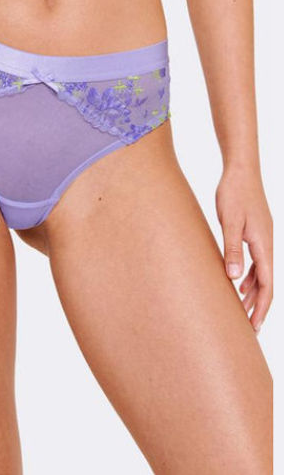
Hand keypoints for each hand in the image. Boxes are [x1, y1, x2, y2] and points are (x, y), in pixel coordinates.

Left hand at [216, 166, 272, 333]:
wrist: (241, 169)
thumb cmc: (233, 193)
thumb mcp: (229, 222)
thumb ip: (232, 249)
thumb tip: (233, 278)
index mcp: (264, 245)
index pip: (266, 285)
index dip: (260, 308)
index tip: (253, 327)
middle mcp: (267, 244)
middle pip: (266, 283)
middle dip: (257, 306)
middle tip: (247, 328)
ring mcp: (262, 237)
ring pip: (261, 272)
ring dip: (252, 292)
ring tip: (240, 310)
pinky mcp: (255, 231)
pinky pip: (257, 261)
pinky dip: (249, 275)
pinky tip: (238, 281)